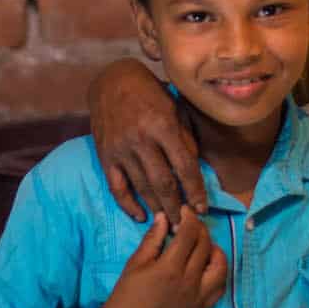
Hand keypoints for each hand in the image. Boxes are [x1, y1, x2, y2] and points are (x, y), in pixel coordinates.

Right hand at [89, 59, 207, 221]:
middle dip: (177, 208)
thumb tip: (194, 168)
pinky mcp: (105, 156)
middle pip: (163, 184)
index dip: (196, 191)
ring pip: (142, 189)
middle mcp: (141, 139)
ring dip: (157, 210)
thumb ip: (185, 138)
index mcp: (163, 125)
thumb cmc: (150, 92)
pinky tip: (141, 216)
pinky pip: (117, 188)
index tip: (203, 209)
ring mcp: (121, 149)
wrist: (112, 80)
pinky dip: (128, 205)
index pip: (184, 166)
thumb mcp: (175, 108)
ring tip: (168, 224)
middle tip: (185, 226)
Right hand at [96, 209, 227, 307]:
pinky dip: (218, 275)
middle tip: (192, 225)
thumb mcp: (136, 262)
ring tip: (204, 246)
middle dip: (200, 230)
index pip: (189, 234)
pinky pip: (220, 289)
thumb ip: (152, 238)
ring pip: (220, 268)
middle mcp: (190, 281)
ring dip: (215, 251)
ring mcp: (198, 297)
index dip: (189, 218)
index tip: (185, 211)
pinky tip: (208, 268)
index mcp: (171, 267)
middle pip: (205, 246)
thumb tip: (164, 217)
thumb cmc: (127, 293)